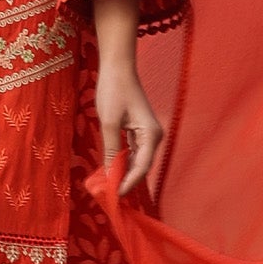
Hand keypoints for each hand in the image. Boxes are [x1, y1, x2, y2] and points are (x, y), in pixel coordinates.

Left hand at [96, 59, 162, 196]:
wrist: (118, 68)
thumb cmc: (114, 91)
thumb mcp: (109, 122)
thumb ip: (112, 150)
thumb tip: (110, 175)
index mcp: (151, 134)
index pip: (142, 166)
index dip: (129, 183)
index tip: (115, 195)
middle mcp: (154, 136)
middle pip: (141, 166)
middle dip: (126, 181)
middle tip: (109, 196)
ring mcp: (147, 133)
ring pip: (137, 161)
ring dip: (124, 173)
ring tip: (109, 187)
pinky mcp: (139, 130)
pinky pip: (133, 152)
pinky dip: (123, 162)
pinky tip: (111, 170)